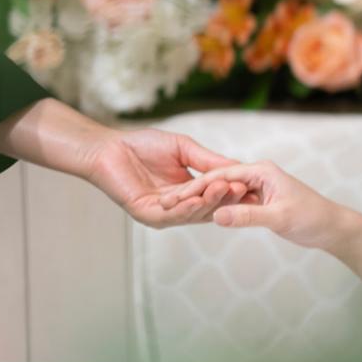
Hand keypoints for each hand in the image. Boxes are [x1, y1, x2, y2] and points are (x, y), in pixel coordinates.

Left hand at [84, 127, 248, 228]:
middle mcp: (177, 207)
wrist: (109, 147)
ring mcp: (162, 213)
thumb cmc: (143, 145)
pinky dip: (187, 208)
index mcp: (188, 192)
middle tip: (243, 189)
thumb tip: (239, 168)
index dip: (233, 191)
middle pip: (208, 208)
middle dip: (226, 199)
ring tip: (225, 190)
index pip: (216, 196)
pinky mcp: (146, 214)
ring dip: (210, 203)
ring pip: (192, 214)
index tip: (252, 184)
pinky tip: (199, 199)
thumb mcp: (185, 150)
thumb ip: (209, 161)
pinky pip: (171, 215)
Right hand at [160, 160, 349, 251]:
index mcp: (261, 171)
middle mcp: (256, 175)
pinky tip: (194, 217)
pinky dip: (214, 209)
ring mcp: (256, 187)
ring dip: (199, 201)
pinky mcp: (257, 200)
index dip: (194, 187)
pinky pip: (230, 203)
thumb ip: (248, 216)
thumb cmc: (311, 218)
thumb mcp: (279, 218)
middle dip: (191, 193)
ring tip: (172, 212)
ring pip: (221, 193)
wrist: (331, 227)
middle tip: (163, 205)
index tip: (171, 199)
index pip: (219, 176)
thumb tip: (217, 216)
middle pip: (216, 182)